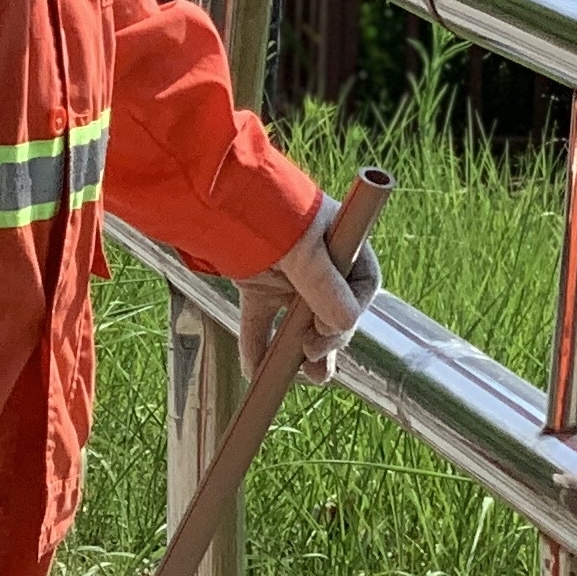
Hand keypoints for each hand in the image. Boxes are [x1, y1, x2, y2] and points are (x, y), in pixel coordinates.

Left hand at [238, 195, 380, 383]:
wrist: (217, 197)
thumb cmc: (271, 214)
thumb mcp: (304, 251)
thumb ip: (324, 287)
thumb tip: (344, 326)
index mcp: (342, 244)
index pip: (360, 287)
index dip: (348, 314)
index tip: (327, 333)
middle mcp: (318, 262)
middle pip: (331, 309)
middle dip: (326, 341)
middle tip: (316, 366)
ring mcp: (287, 275)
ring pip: (298, 321)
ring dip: (298, 351)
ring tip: (305, 378)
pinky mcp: (257, 285)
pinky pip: (261, 321)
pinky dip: (257, 345)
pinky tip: (255, 372)